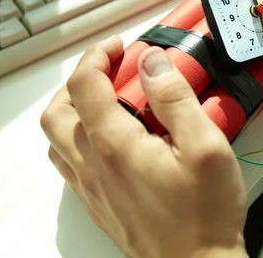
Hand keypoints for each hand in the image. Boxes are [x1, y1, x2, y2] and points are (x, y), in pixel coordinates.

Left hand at [41, 36, 247, 257]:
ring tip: (106, 100)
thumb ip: (175, 99)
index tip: (118, 47)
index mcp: (115, 146)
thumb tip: (152, 63)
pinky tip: (110, 139)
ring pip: (57, 139)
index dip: (98, 55)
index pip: (86, 84)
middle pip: (57, 111)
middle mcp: (94, 166)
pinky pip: (69, 163)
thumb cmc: (204, 215)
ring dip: (73, 109)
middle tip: (108, 70)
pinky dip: (79, 138)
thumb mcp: (204, 147)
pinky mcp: (100, 203)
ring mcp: (93, 188)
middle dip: (78, 80)